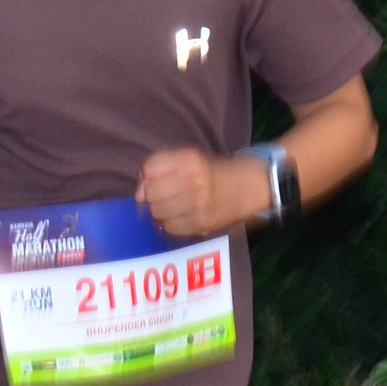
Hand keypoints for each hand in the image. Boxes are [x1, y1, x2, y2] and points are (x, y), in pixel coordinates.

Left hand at [138, 147, 254, 238]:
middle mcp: (192, 181)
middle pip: (151, 193)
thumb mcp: (190, 157)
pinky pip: (170, 228)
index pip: (149, 168)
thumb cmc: (214, 170)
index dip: (147, 175)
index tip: (156, 178)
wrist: (248, 187)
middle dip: (154, 195)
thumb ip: (160, 167)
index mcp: (189, 159)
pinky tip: (184, 216)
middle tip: (168, 194)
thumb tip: (138, 195)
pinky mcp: (200, 223)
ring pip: (158, 212)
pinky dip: (172, 223)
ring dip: (162, 211)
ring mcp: (197, 204)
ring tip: (176, 205)